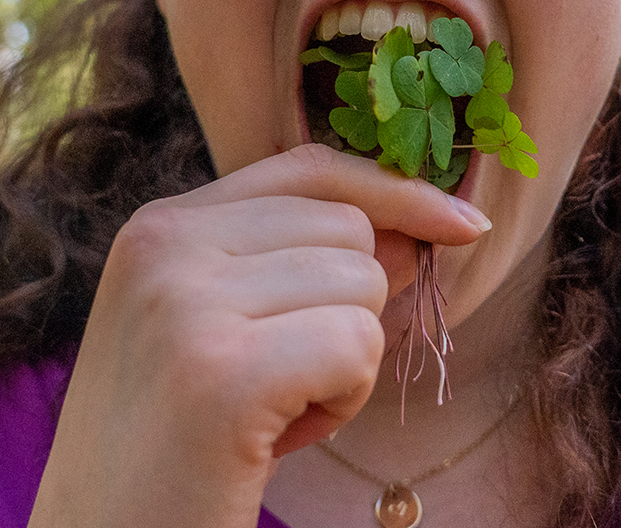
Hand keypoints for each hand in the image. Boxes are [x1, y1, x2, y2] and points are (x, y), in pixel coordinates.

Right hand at [27, 143, 490, 527]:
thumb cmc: (171, 451)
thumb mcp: (214, 330)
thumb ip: (290, 265)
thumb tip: (413, 230)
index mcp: (157, 227)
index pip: (308, 169)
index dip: (395, 192)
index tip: (463, 224)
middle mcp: (165, 244)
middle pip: (349, 229)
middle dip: (348, 312)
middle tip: (278, 387)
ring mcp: (186, 301)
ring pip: (362, 286)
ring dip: (344, 366)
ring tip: (268, 415)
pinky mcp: (221, 371)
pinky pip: (357, 345)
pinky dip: (343, 402)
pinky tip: (277, 440)